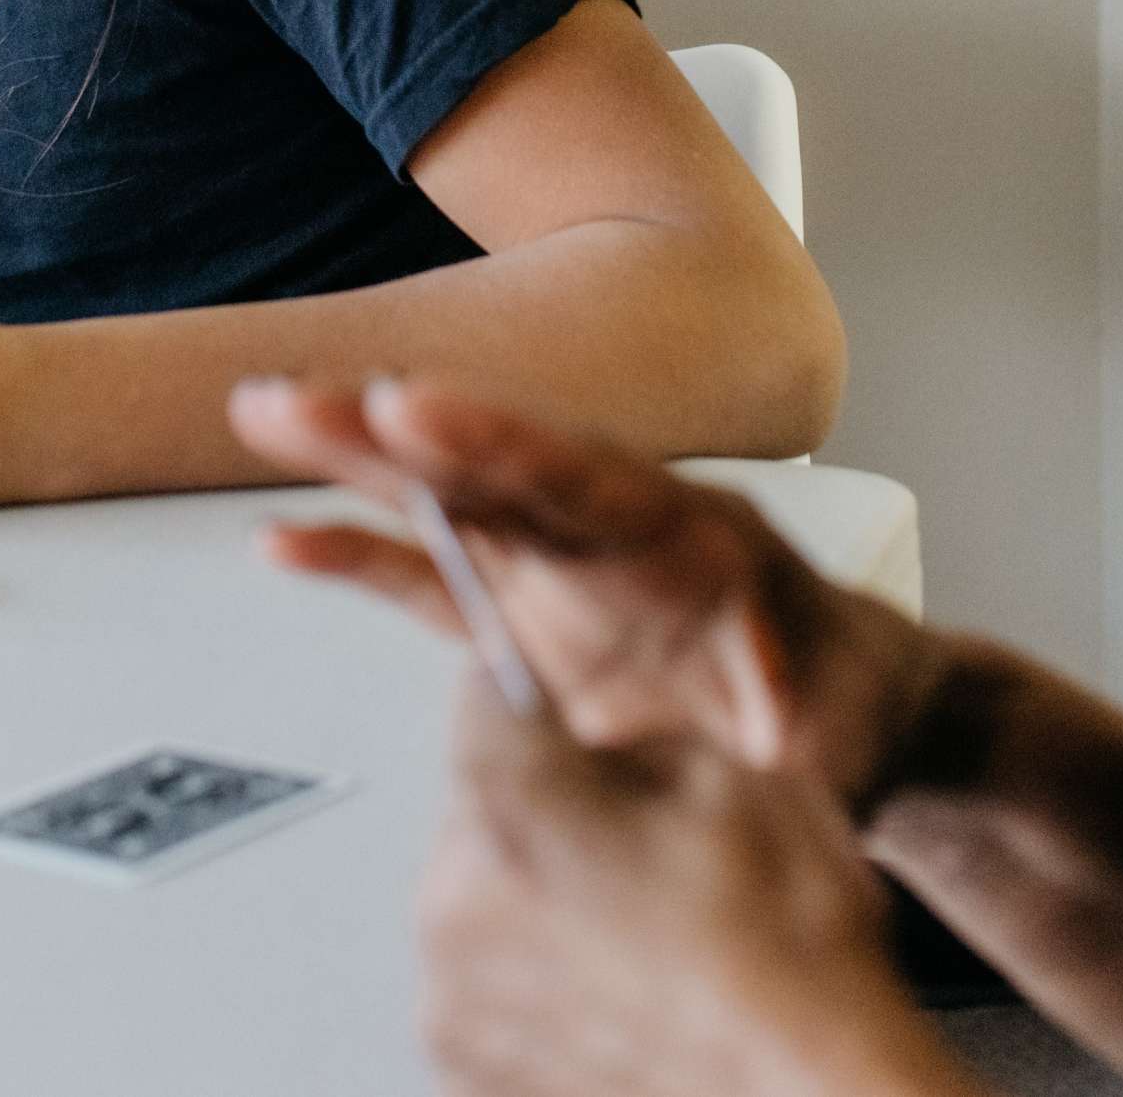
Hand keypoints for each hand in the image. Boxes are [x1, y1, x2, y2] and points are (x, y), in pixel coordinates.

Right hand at [232, 377, 948, 804]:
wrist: (854, 707)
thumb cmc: (849, 692)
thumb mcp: (839, 710)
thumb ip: (791, 710)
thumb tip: (770, 727)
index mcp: (687, 533)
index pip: (581, 476)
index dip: (495, 441)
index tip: (419, 405)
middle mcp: (609, 532)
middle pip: (491, 466)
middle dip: (395, 429)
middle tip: (301, 395)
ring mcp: (561, 568)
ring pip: (447, 501)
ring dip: (359, 462)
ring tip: (268, 413)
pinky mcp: (529, 619)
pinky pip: (432, 581)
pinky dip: (363, 558)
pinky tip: (289, 540)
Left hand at [416, 683, 971, 1096]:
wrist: (817, 1091)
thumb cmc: (793, 958)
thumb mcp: (742, 769)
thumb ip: (638, 709)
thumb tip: (593, 695)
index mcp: (514, 807)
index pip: (488, 692)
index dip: (549, 695)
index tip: (585, 719)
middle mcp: (454, 906)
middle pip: (483, 799)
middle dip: (552, 804)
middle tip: (649, 844)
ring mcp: (454, 999)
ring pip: (486, 892)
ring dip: (543, 893)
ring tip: (648, 929)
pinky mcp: (465, 1063)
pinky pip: (491, 978)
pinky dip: (541, 974)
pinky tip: (624, 984)